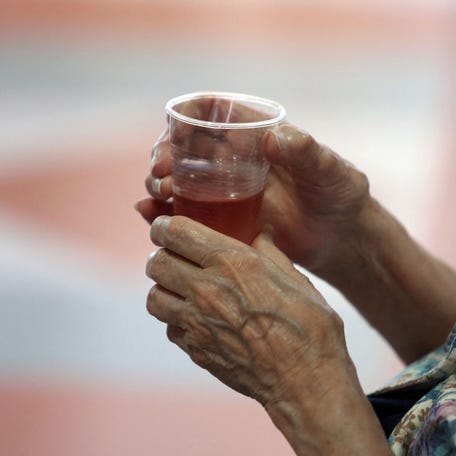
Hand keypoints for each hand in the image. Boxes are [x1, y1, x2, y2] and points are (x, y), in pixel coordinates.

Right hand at [136, 121, 369, 273]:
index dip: (184, 119)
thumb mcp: (331, 171)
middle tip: (161, 178)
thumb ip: (308, 152)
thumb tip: (275, 137)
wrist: (339, 237)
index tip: (171, 138)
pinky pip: (188, 211)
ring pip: (180, 179)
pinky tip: (149, 215)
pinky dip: (165, 212)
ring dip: (159, 184)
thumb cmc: (340, 196)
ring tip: (157, 198)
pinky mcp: (224, 217)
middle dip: (164, 158)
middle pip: (185, 148)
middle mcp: (235, 158)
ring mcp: (227, 188)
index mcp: (255, 134)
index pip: (210, 113)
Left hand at [145, 216, 389, 454]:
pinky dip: (176, 320)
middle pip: (155, 263)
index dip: (165, 225)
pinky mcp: (195, 350)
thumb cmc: (308, 327)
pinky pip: (170, 328)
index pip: (176, 233)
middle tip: (176, 257)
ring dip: (164, 289)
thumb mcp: (294, 278)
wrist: (304, 381)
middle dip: (162, 255)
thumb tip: (259, 234)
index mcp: (232, 263)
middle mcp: (206, 289)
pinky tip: (197, 320)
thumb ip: (269, 252)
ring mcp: (196, 323)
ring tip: (182, 289)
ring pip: (154, 297)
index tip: (165, 226)